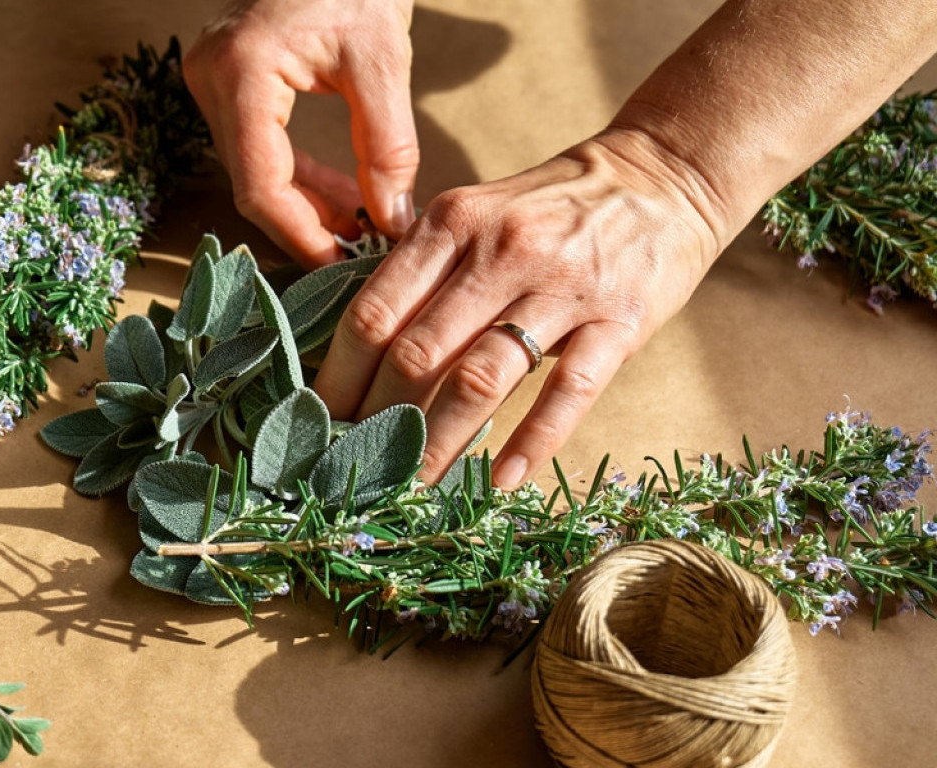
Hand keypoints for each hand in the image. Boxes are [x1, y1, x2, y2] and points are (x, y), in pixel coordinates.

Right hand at [184, 0, 419, 268]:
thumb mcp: (382, 61)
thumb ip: (387, 148)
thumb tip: (390, 220)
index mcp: (242, 72)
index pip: (260, 184)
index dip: (299, 234)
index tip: (340, 264)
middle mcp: (211, 80)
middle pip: (252, 184)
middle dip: (307, 223)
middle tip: (359, 249)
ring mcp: (211, 84)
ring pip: (253, 172)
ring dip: (305, 204)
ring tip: (359, 222)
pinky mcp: (225, 87)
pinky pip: (257, 150)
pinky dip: (298, 176)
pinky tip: (338, 195)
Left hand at [312, 129, 725, 486]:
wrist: (663, 177)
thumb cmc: (551, 207)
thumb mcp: (476, 215)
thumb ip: (423, 271)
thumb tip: (360, 350)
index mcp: (452, 223)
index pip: (375, 311)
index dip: (340, 374)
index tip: (320, 419)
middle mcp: (500, 252)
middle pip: (417, 353)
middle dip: (378, 420)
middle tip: (356, 465)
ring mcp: (561, 288)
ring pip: (481, 378)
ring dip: (438, 443)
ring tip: (412, 487)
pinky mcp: (619, 321)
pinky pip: (567, 391)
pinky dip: (530, 442)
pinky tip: (499, 482)